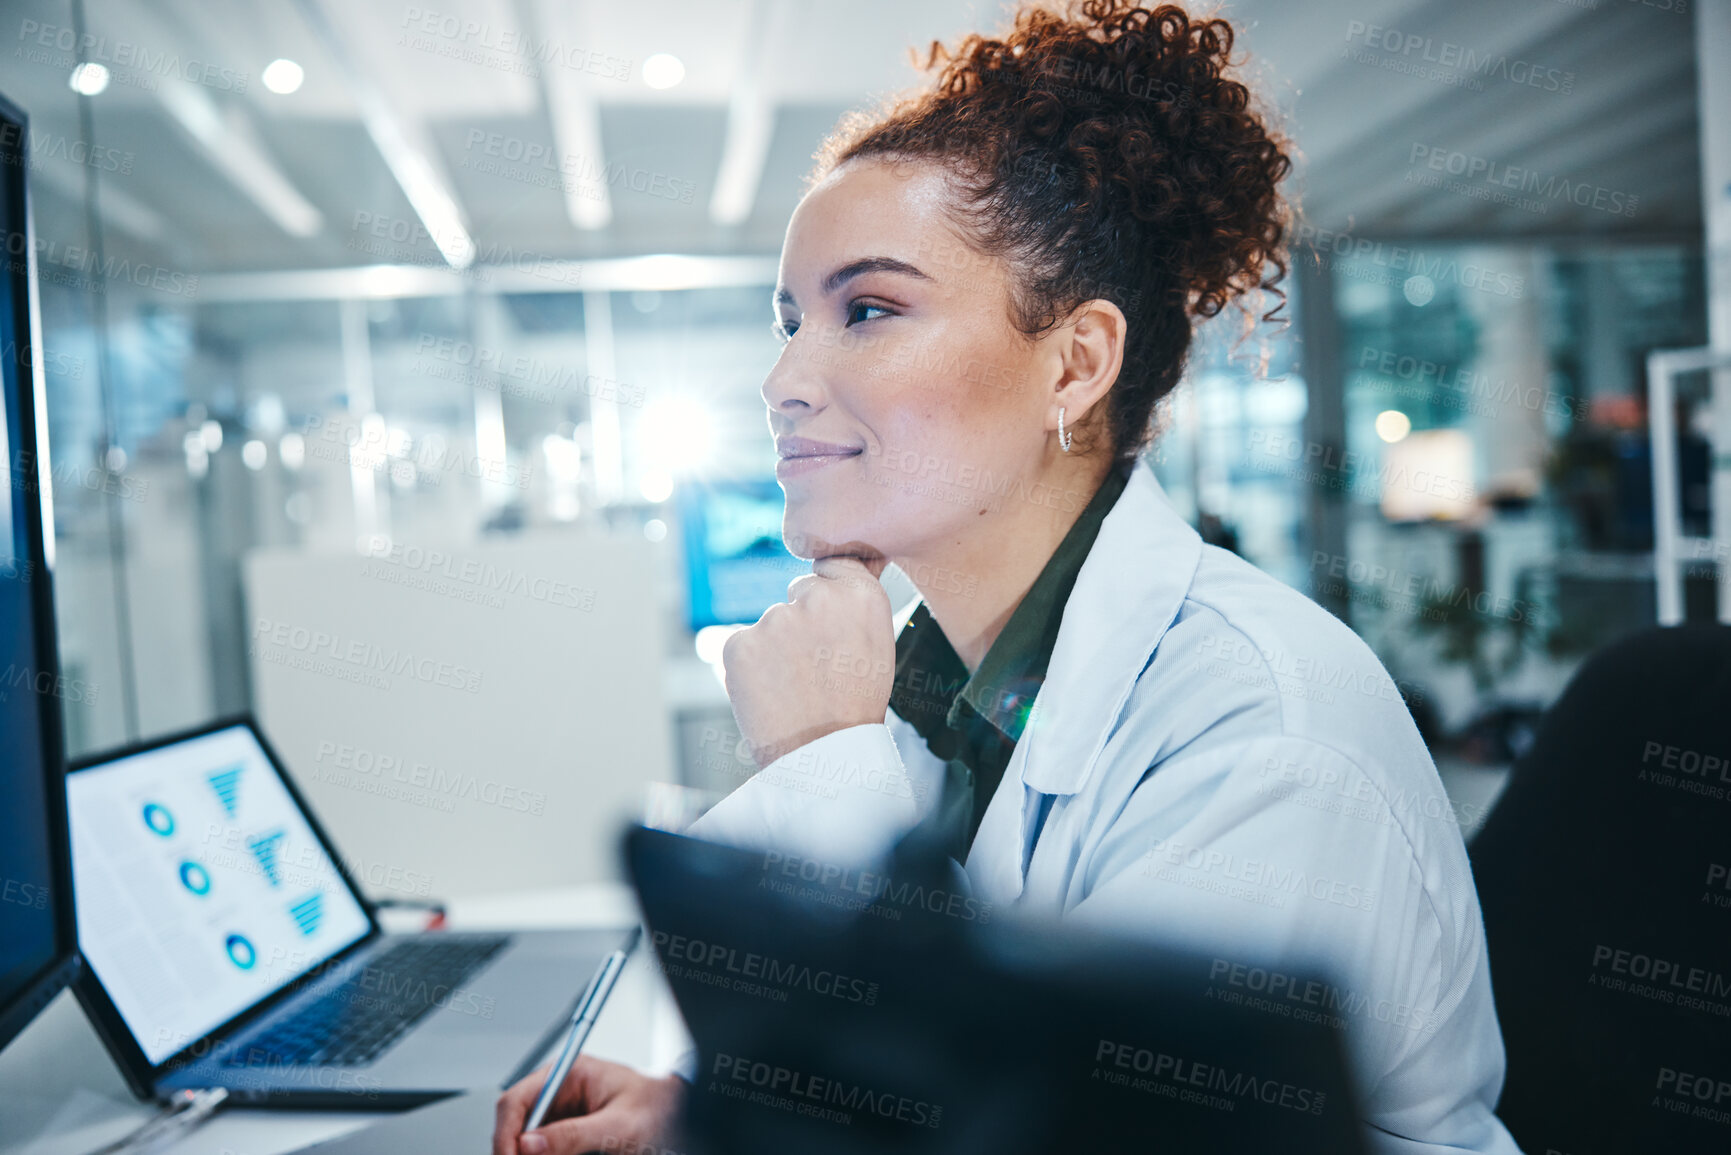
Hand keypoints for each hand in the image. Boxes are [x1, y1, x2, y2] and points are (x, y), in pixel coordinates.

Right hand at [492, 1056, 683, 1154]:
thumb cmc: (658, 1108)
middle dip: (517, 1152)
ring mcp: (560, 1114)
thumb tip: (529, 1144)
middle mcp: (558, 1092)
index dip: (505, 1135)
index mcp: (567, 1074)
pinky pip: (544, 1151)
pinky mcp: (566, 1133)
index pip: (516, 1100)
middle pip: (515, 1126)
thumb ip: (574, 1134)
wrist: (679, 1115)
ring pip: (526, 1143)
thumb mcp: (619, 1124)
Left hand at [722, 555, 894, 767]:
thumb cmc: (855, 705)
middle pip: (798, 592)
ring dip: (777, 647)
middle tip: (814, 665)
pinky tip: (772, 692)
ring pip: (771, 623)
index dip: (828, 595)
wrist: (823, 756)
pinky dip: (752, 667)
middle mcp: (817, 597)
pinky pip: (744, 644)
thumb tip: (832, 573)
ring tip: (796, 687)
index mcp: (860, 595)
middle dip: (801, 620)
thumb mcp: (877, 644)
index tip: (829, 621)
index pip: (832, 565)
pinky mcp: (739, 642)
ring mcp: (774, 618)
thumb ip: (855, 603)